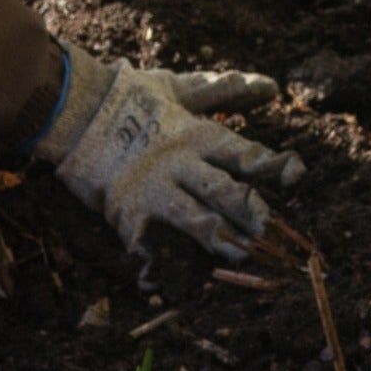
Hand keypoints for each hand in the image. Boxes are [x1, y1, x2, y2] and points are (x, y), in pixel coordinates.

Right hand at [33, 45, 305, 263]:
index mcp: (197, 135)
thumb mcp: (180, 89)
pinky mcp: (127, 213)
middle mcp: (181, 165)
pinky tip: (165, 284)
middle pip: (225, 191)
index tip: (296, 173)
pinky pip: (146, 245)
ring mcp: (154, 191)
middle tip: (276, 232)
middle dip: (252, 213)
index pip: (244, 154)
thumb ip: (226, 91)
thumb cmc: (131, 98)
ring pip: (194, 219)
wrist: (74, 110)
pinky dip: (155, 267)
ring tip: (242, 256)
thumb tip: (273, 86)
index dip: (273, 165)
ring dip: (220, 240)